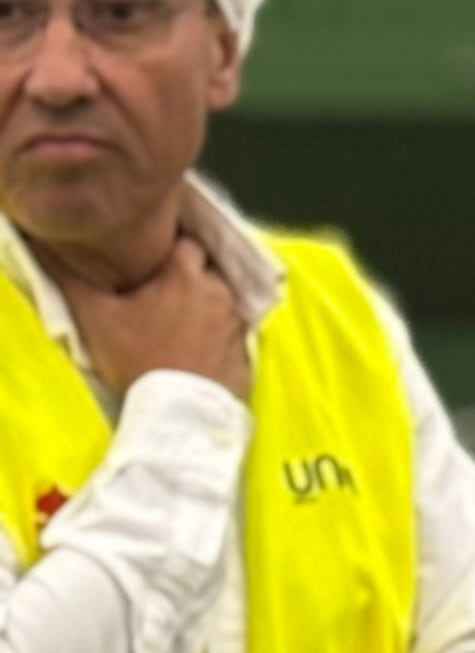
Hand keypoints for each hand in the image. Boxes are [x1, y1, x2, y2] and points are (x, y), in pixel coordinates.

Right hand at [66, 234, 249, 402]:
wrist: (178, 411)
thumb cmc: (136, 359)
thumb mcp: (95, 318)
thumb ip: (73, 280)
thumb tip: (51, 251)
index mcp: (185, 274)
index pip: (184, 241)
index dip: (168, 245)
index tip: (150, 256)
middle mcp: (219, 291)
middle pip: (207, 267)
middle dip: (188, 271)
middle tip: (161, 286)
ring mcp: (237, 320)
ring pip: (222, 296)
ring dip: (204, 300)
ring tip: (178, 314)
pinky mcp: (245, 348)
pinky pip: (233, 328)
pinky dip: (218, 329)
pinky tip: (198, 341)